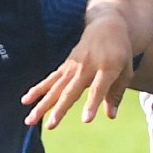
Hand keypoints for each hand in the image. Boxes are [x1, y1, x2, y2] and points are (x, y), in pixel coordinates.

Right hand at [24, 9, 134, 127]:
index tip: (86, 120)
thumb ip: (117, 93)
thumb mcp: (126, 71)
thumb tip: (110, 116)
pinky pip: (50, 79)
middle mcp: (86, 67)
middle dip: (60, 109)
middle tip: (50, 126)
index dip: (92, 104)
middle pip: (71, 91)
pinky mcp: (65, 66)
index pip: (98, 89)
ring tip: (30, 120)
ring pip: (56, 88)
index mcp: (107, 68)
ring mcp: (73, 66)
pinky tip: (26, 100)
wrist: (105, 26)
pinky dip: (38, 89)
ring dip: (42, 104)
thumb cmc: (119, 52)